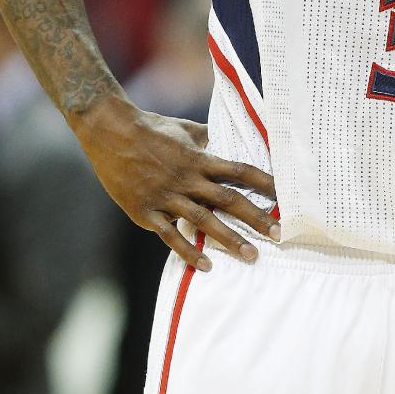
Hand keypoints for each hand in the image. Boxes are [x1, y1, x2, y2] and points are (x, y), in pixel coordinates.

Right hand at [75, 96, 277, 269]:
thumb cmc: (150, 128)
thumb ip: (208, 139)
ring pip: (204, 221)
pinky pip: (170, 235)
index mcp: (199, 158)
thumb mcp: (185, 129)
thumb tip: (228, 141)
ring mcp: (166, 196)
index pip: (240, 171)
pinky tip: (205, 265)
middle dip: (255, 217)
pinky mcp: (146, 211)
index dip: (264, 184)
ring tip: (251, 255)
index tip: (285, 198)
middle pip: (228, 200)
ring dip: (229, 239)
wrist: (109, 132)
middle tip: (278, 235)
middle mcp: (187, 178)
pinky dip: (187, 251)